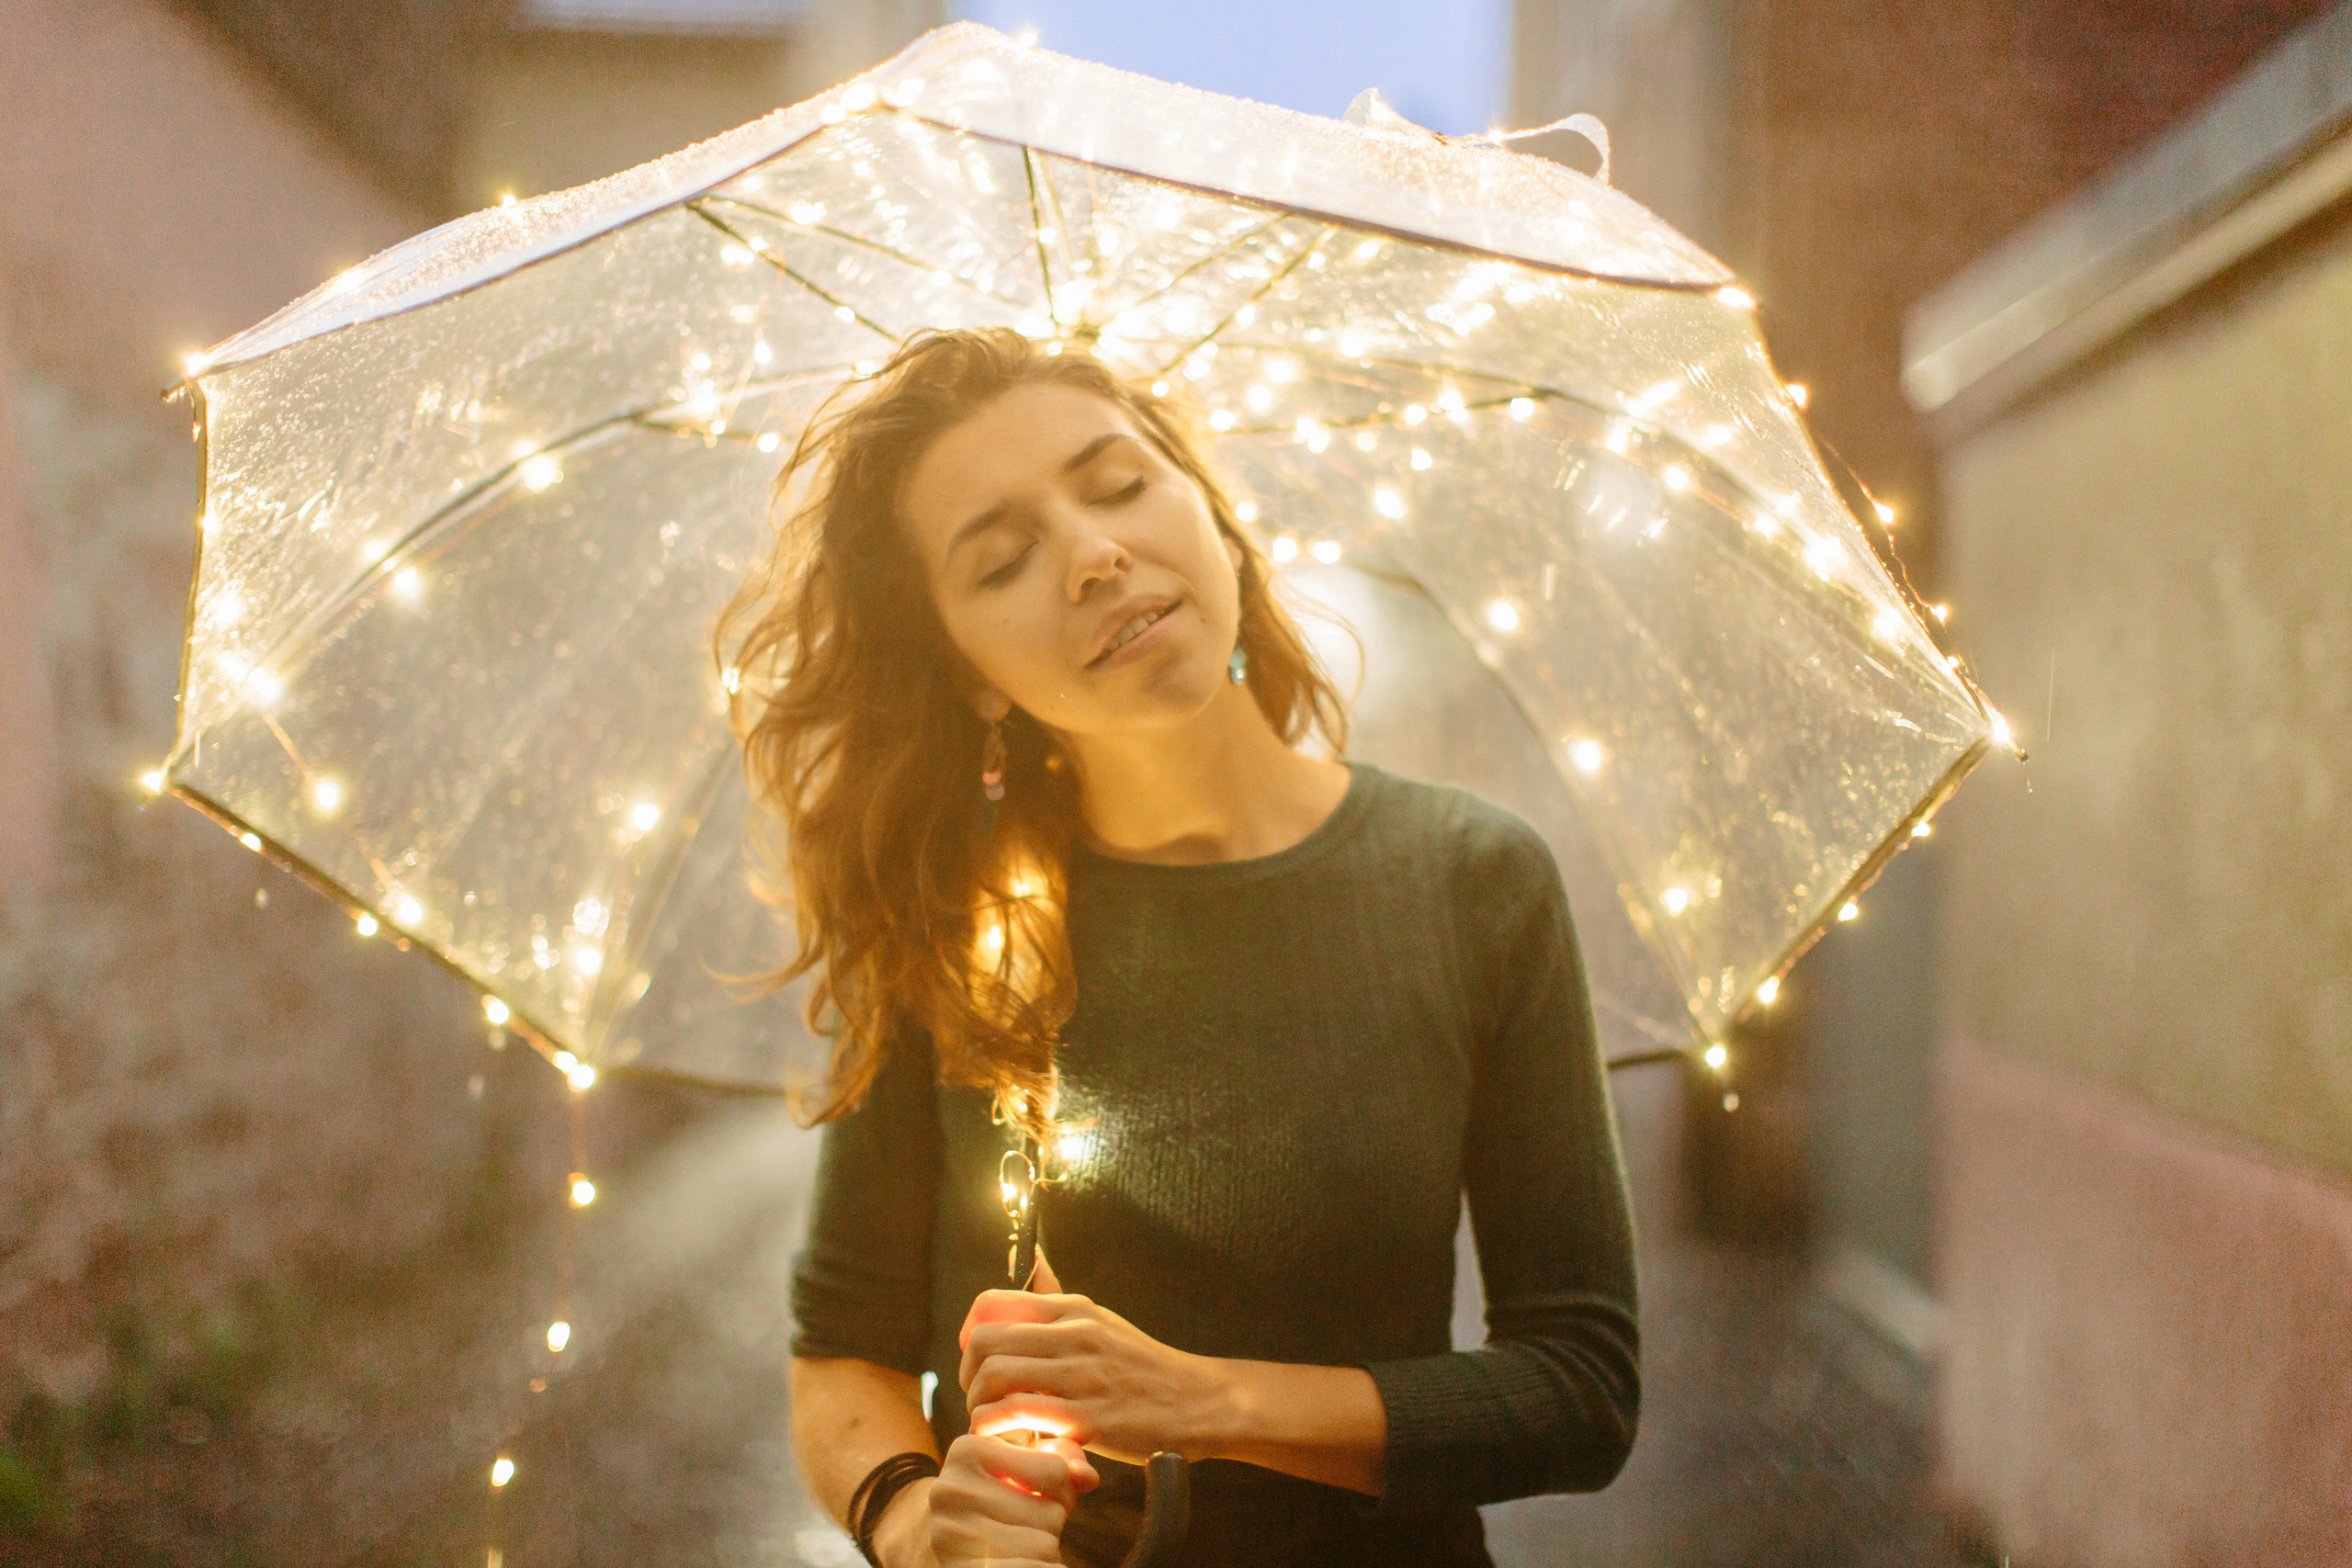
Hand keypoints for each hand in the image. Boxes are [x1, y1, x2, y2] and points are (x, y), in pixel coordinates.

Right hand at [916, 1431, 1099, 1567]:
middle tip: (1013, 1526)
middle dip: (1046, 1524)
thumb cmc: (990, 1504)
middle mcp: (953, 1489)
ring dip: (1040, 1549)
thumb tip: (1089, 1477)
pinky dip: (1036, 1567)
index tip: (1029, 1495)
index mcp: (966, 1450)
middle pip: (1052, 1511)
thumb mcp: (1016, 1471)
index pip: (1055, 1470)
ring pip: (1046, 1544)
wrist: (938, 1549)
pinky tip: (1010, 1562)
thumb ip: (1058, 1462)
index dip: (1058, 1490)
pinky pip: (1036, 1567)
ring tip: (1008, 1544)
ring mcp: (954, 1533)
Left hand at [958, 1250, 1230, 1465]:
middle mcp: (1074, 1335)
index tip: (974, 1360)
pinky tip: (1006, 1439)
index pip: (992, 1304)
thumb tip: (1032, 1262)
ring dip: (979, 1405)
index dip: (969, 1335)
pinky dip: (998, 1428)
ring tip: (991, 1422)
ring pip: (995, 1377)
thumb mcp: (1101, 1321)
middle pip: (985, 1342)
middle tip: (978, 1397)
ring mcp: (1080, 1375)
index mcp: (1073, 1310)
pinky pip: (1018, 1415)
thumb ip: (1058, 1300)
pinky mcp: (1086, 1418)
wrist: (1195, 1401)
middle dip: (967, 1374)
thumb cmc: (1142, 1367)